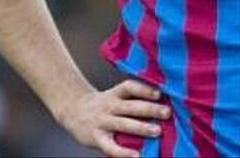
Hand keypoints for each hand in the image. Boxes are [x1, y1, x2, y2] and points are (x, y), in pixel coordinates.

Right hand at [54, 79, 169, 157]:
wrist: (72, 110)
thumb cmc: (103, 105)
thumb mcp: (114, 96)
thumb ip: (132, 99)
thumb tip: (162, 104)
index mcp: (115, 94)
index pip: (130, 87)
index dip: (144, 89)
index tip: (159, 93)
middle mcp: (109, 106)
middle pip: (131, 106)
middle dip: (150, 109)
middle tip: (167, 113)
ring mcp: (102, 122)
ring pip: (123, 123)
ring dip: (141, 127)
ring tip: (158, 131)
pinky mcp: (96, 138)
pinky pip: (110, 146)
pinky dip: (123, 152)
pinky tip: (136, 156)